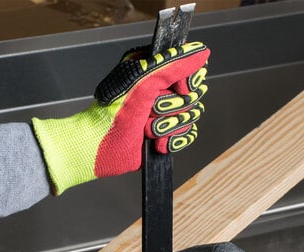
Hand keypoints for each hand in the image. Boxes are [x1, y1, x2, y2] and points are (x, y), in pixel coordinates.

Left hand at [32, 41, 209, 193]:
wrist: (102, 147)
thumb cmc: (113, 114)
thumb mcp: (144, 81)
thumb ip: (173, 65)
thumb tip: (201, 53)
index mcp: (154, 70)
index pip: (189, 70)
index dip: (185, 83)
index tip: (176, 89)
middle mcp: (160, 90)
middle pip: (192, 97)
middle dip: (171, 110)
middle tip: (150, 112)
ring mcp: (164, 114)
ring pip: (190, 118)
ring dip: (167, 128)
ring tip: (147, 130)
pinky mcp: (165, 135)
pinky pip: (187, 137)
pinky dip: (172, 142)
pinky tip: (155, 143)